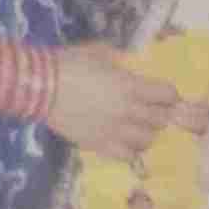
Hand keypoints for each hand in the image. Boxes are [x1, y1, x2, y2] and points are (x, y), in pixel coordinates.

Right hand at [48, 42, 185, 160]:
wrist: (40, 87)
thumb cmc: (69, 64)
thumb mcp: (99, 53)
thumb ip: (120, 60)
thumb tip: (130, 62)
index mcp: (130, 86)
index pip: (167, 95)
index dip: (169, 94)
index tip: (164, 94)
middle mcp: (127, 111)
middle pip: (161, 119)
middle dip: (160, 113)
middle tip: (153, 110)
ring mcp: (113, 130)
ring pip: (147, 140)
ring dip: (148, 132)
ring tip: (139, 127)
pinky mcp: (98, 144)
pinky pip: (126, 155)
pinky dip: (131, 150)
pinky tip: (125, 142)